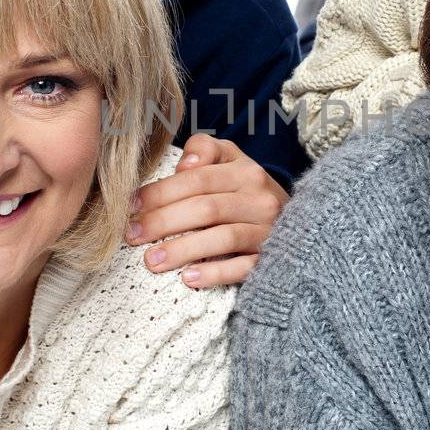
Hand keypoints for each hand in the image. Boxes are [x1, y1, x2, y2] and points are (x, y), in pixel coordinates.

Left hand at [126, 134, 287, 287]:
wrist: (298, 223)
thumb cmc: (246, 192)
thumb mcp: (230, 161)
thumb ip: (204, 151)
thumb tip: (183, 165)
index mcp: (245, 171)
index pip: (197, 178)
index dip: (160, 192)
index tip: (131, 207)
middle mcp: (259, 198)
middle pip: (206, 208)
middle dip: (163, 222)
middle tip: (132, 236)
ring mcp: (268, 230)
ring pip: (223, 238)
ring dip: (183, 250)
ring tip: (151, 261)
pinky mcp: (271, 259)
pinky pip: (242, 267)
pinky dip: (214, 273)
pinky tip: (188, 278)